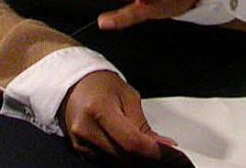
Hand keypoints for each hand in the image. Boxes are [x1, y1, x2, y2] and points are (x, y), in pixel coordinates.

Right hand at [62, 69, 176, 160]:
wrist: (75, 85)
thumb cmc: (102, 85)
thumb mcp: (128, 96)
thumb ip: (143, 124)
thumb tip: (163, 146)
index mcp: (99, 109)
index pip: (130, 141)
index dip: (153, 151)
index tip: (171, 154)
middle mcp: (86, 129)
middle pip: (124, 156)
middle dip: (148, 157)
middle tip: (167, 155)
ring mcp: (80, 142)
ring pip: (117, 162)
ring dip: (137, 159)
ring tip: (152, 150)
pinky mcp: (80, 150)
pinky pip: (107, 160)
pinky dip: (124, 158)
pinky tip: (133, 150)